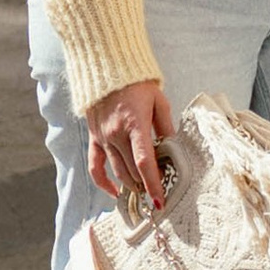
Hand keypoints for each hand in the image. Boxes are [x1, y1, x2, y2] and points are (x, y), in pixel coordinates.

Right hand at [87, 78, 175, 204]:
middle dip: (146, 184)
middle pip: (132, 171)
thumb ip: (166, 127)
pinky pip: (95, 167)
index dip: (153, 184)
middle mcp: (116, 134)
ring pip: (117, 172)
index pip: (144, 162)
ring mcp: (103, 138)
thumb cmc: (137, 84)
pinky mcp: (94, 138)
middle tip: (159, 189)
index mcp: (135, 125)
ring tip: (144, 189)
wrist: (106, 68)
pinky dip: (104, 183)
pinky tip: (115, 192)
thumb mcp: (159, 101)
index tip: (160, 201)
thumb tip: (174, 149)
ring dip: (131, 184)